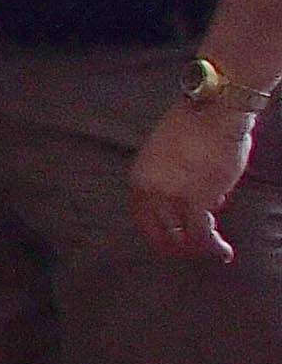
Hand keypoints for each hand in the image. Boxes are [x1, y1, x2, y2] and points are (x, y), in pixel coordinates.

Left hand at [130, 102, 252, 261]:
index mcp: (140, 175)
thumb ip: (178, 177)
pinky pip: (202, 234)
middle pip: (157, 230)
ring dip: (197, 247)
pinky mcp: (196, 201)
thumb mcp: (172, 153)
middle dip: (174, 245)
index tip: (170, 240)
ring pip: (181, 236)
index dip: (157, 231)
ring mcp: (170, 197)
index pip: (142, 214)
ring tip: (213, 251)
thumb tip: (203, 199)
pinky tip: (223, 251)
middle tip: (189, 251)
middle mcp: (148, 189)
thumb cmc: (198, 124)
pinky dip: (212, 245)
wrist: (214, 112)